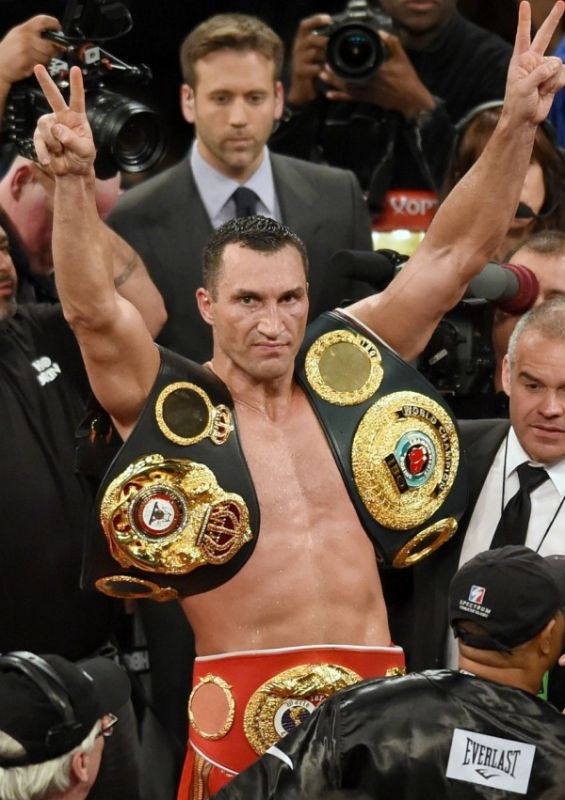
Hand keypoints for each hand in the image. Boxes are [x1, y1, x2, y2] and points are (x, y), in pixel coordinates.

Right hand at [0, 16, 61, 90]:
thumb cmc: (8, 52)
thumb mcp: (17, 35)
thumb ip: (31, 33)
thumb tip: (49, 33)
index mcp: (24, 29)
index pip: (42, 21)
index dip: (53, 23)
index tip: (58, 27)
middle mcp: (26, 38)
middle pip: (51, 43)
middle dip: (56, 49)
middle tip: (57, 51)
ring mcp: (27, 50)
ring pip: (48, 56)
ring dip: (48, 59)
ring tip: (40, 58)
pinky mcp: (29, 62)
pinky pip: (42, 64)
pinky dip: (41, 66)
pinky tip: (34, 64)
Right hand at [33, 65, 94, 177]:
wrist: (72, 172)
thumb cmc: (82, 158)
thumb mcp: (85, 151)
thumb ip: (74, 141)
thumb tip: (58, 130)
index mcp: (77, 118)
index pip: (77, 99)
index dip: (76, 85)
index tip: (75, 69)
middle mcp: (62, 117)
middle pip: (53, 98)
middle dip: (45, 82)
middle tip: (38, 68)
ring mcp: (50, 126)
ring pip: (45, 125)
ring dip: (53, 142)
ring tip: (60, 151)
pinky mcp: (40, 136)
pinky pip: (38, 141)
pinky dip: (43, 152)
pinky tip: (49, 160)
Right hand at [287, 13, 331, 105]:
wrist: (300, 89)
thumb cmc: (310, 67)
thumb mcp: (315, 52)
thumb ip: (322, 43)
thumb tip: (338, 34)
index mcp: (301, 40)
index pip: (305, 25)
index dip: (316, 20)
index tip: (329, 19)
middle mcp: (298, 48)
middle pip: (311, 38)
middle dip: (324, 41)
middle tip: (334, 44)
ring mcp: (298, 60)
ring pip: (313, 53)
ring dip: (325, 55)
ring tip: (333, 59)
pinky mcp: (300, 72)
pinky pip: (314, 68)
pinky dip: (322, 69)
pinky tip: (328, 70)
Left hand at [320, 31, 434, 117]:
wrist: (410, 100)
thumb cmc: (407, 78)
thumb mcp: (402, 58)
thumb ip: (392, 44)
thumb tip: (380, 33)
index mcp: (376, 70)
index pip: (357, 65)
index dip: (344, 61)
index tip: (335, 54)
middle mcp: (369, 82)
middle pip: (347, 77)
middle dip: (334, 72)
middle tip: (323, 65)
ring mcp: (367, 92)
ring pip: (346, 88)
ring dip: (333, 83)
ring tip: (322, 75)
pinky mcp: (366, 99)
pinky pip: (350, 98)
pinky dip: (339, 97)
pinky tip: (329, 95)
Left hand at [503, 0, 564, 126]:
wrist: (524, 120)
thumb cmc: (517, 104)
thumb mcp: (524, 87)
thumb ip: (539, 72)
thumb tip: (556, 65)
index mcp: (520, 60)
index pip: (523, 36)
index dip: (524, 20)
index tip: (524, 3)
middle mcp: (533, 60)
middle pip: (545, 35)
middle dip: (554, 19)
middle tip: (562, 2)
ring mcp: (545, 68)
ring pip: (557, 64)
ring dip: (550, 80)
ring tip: (539, 91)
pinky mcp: (554, 78)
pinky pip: (563, 74)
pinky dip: (557, 84)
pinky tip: (547, 92)